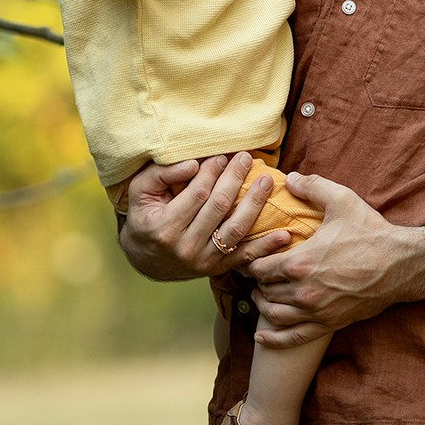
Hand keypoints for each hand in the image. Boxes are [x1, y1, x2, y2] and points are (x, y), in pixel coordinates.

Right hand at [118, 152, 292, 281]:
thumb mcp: (140, 192)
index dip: (212, 172)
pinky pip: (245, 257)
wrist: (146, 259)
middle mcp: (185, 248)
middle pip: (219, 207)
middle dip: (235, 179)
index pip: (197, 193)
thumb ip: (162, 174)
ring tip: (268, 181)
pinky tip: (284, 234)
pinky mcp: (217, 269)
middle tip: (246, 158)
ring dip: (256, 204)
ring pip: (236, 229)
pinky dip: (266, 246)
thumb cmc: (145, 216)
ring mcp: (203, 261)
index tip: (222, 155)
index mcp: (164, 228)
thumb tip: (193, 164)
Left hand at [245, 173, 414, 348]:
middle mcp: (303, 291)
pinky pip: (293, 338)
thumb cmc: (371, 232)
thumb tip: (289, 178)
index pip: (259, 267)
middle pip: (264, 290)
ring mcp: (315, 311)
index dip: (252, 261)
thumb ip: (312, 187)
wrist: (401, 264)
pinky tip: (262, 335)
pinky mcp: (328, 324)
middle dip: (257, 281)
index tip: (253, 255)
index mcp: (299, 262)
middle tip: (257, 273)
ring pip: (273, 314)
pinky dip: (273, 339)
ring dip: (262, 305)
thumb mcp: (342, 200)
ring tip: (261, 295)